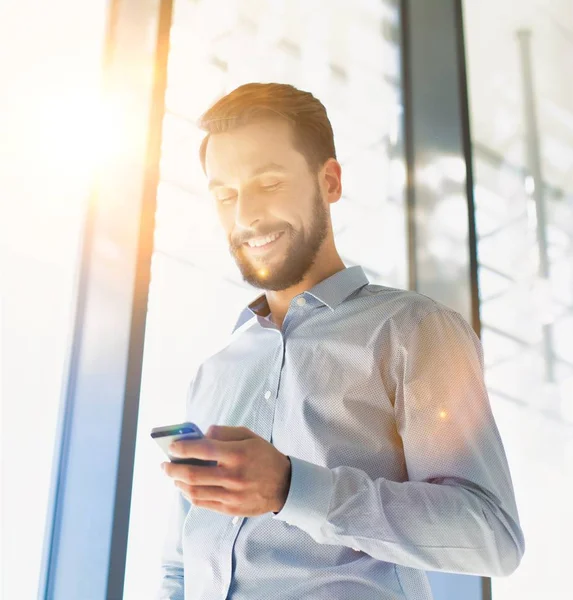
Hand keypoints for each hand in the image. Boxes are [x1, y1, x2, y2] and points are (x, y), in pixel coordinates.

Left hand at [161, 425, 291, 516]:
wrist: (285, 485)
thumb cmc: (264, 456)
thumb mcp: (249, 436)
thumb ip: (224, 432)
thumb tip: (202, 434)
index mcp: (237, 454)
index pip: (203, 450)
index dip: (183, 448)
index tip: (172, 447)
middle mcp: (233, 476)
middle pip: (193, 475)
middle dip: (173, 469)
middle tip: (165, 465)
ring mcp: (231, 495)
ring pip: (194, 491)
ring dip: (178, 483)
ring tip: (173, 476)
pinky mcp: (230, 509)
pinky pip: (202, 503)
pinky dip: (189, 494)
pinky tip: (186, 487)